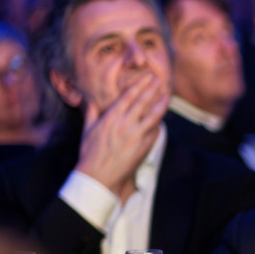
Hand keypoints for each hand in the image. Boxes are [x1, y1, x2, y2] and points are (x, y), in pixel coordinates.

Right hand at [73, 73, 169, 201]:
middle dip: (151, 89)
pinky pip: (154, 133)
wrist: (98, 176)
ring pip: (153, 116)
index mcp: (110, 118)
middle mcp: (124, 124)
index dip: (139, 85)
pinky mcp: (143, 148)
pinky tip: (162, 119)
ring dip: (161, 105)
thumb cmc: (90, 154)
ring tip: (167, 96)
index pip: (128, 96)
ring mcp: (135, 136)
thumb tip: (89, 100)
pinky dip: (158, 125)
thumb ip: (91, 113)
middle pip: (142, 102)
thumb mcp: (87, 130)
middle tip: (159, 80)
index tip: (147, 77)